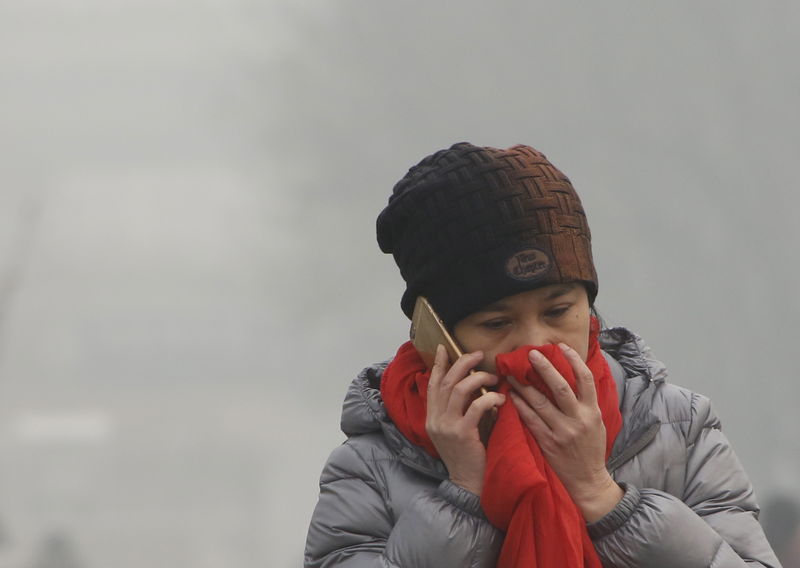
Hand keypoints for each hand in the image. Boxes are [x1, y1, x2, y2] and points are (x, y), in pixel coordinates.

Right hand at [426, 345, 505, 495]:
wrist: (469, 485)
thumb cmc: (469, 456)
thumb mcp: (459, 429)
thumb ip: (461, 409)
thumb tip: (475, 384)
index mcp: (432, 417)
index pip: (432, 384)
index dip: (437, 364)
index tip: (443, 348)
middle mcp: (435, 420)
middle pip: (445, 381)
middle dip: (462, 363)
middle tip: (478, 355)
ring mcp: (447, 427)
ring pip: (458, 390)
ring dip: (478, 378)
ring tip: (493, 377)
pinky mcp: (462, 434)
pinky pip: (476, 407)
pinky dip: (490, 398)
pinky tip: (501, 399)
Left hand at [508, 343, 621, 521]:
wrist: (588, 480)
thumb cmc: (590, 448)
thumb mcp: (595, 422)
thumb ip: (585, 401)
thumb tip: (573, 375)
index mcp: (592, 411)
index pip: (585, 379)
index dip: (573, 360)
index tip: (561, 346)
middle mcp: (578, 419)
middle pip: (560, 386)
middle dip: (544, 367)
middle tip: (530, 354)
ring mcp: (562, 431)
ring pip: (540, 402)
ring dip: (524, 386)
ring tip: (512, 374)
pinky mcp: (547, 442)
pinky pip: (530, 420)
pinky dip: (520, 406)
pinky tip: (511, 396)